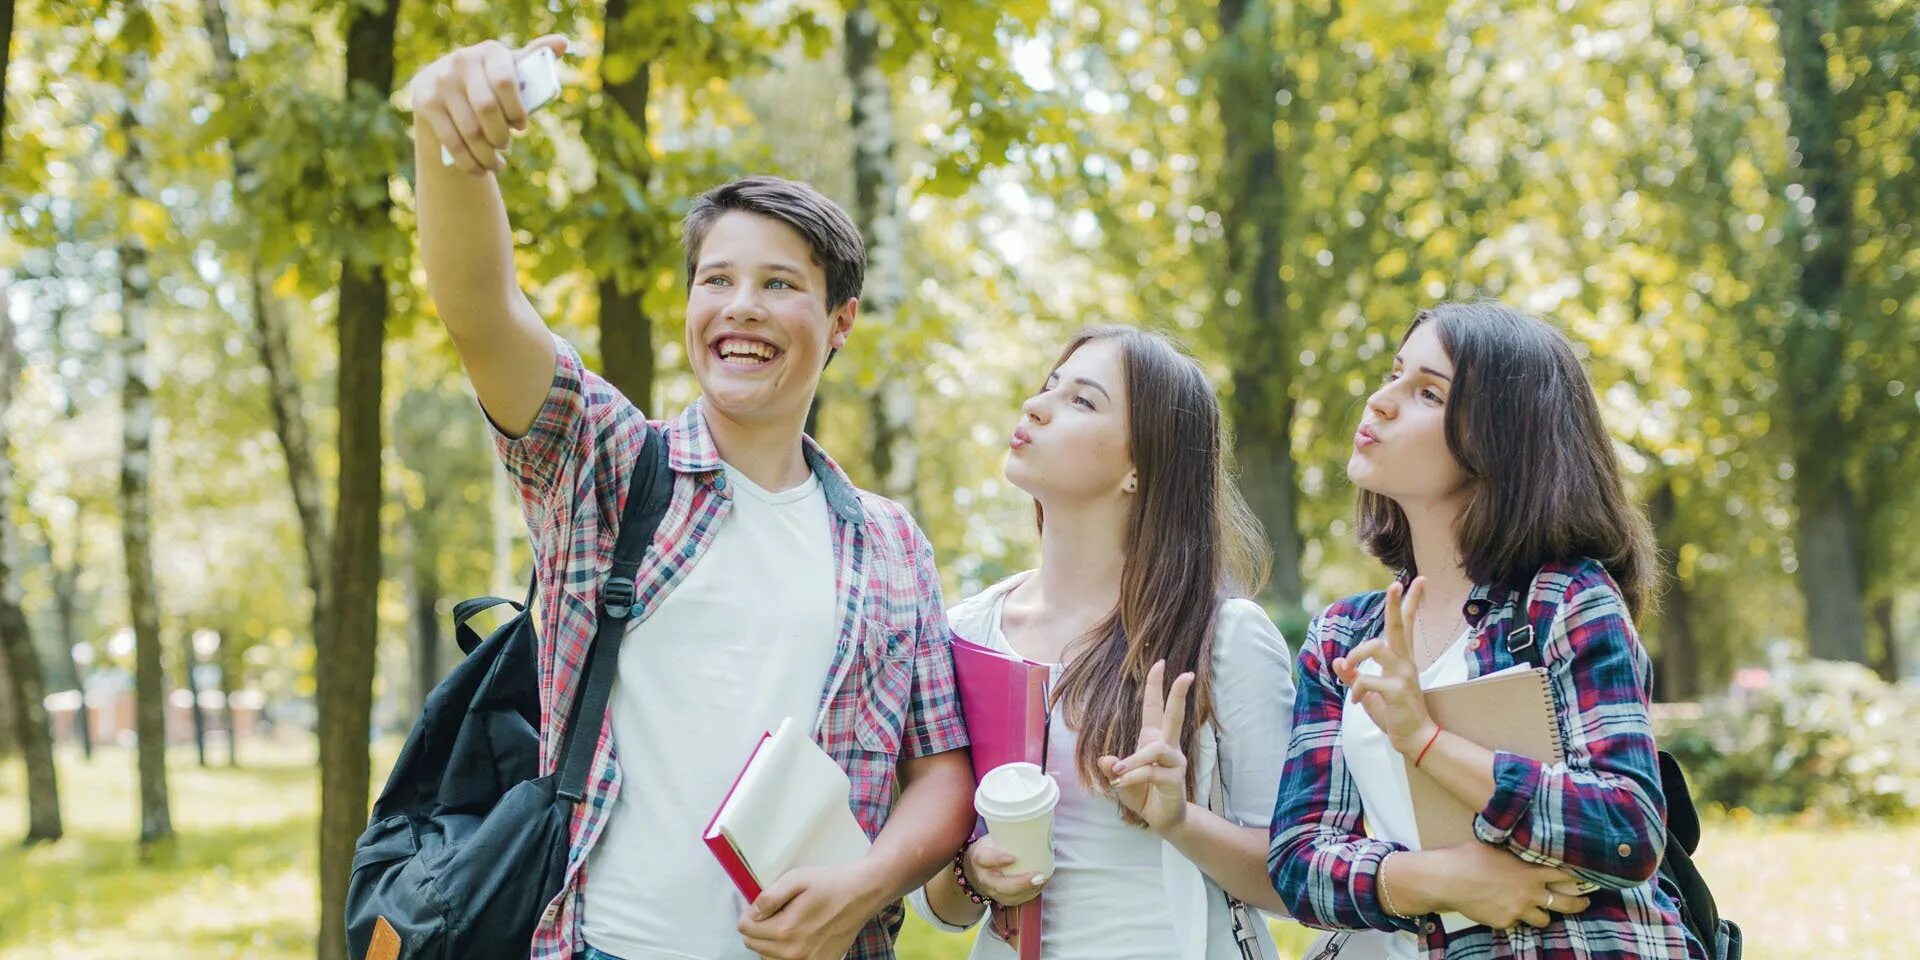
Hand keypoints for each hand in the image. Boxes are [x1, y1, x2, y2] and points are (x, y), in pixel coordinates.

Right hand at [408, 35, 567, 174]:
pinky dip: (469, 162)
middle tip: (506, 145)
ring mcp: (440, 82)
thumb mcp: (510, 68)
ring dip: (486, 155)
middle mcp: (461, 61)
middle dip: (500, 136)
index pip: (505, 82)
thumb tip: (563, 43)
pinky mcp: (425, 103)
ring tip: (496, 163)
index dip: (516, 110)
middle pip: (487, 109)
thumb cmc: (489, 81)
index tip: (522, 127)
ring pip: (470, 131)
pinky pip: (452, 142)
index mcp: (490, 52)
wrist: (443, 86)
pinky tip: (480, 169)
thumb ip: (535, 58)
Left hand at [737, 862, 879, 959]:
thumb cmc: (829, 883)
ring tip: (787, 923)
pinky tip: (798, 935)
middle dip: (758, 927)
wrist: (862, 895)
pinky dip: (785, 952)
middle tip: (776, 912)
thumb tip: (752, 913)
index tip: (763, 905)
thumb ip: (769, 898)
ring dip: (769, 942)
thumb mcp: (796, 878)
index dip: (749, 914)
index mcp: (785, 930)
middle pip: (753, 945)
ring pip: (767, 957)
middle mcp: (792, 953)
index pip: (745, 929)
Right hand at [961, 834, 1047, 906]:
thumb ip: (1007, 833)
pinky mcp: (1001, 900)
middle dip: (1021, 883)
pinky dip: (1031, 893)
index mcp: (979, 858)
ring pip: (1010, 896)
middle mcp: (984, 878)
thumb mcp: (991, 838)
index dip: (997, 859)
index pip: (984, 859)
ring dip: (1030, 890)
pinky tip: (1041, 884)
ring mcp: (992, 892)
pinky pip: (1017, 900)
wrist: (974, 871)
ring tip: (1045, 879)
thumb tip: (1037, 820)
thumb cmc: (987, 849)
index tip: (1012, 857)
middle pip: (1000, 885)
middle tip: (1038, 876)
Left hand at [1098, 659, 1193, 834]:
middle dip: (1178, 694)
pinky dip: (1134, 776)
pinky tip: (1121, 784)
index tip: (1161, 663)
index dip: (1156, 686)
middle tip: (1187, 674)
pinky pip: (1152, 771)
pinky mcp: (1175, 779)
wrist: (1161, 819)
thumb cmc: (1143, 793)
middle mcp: (1167, 746)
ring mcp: (1174, 762)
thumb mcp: (1120, 780)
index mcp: (1153, 739)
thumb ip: (1112, 769)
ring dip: (1135, 759)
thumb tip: (1106, 760)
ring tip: (1119, 773)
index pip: (1156, 708)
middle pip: (1175, 715)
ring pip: (1157, 748)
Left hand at [1334, 578, 1437, 753]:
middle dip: (1396, 604)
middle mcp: (1405, 662)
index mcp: (1400, 659)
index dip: (1410, 602)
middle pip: (1399, 626)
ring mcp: (1403, 675)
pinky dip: (1356, 689)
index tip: (1419, 580)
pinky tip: (1356, 701)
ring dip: (1356, 654)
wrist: (1414, 739)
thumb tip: (1337, 662)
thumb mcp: (1369, 693)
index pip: (1406, 625)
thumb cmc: (1394, 714)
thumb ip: (1353, 677)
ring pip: (1376, 647)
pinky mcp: (1397, 691)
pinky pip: (1368, 680)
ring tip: (1351, 668)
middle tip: (1396, 584)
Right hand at [1427, 842, 1591, 930]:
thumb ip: (1517, 854)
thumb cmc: (1469, 858)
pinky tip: (1502, 908)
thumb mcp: (1497, 848)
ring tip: (1536, 908)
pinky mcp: (1505, 922)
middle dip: (1578, 904)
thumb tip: (1524, 847)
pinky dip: (1514, 917)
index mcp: (1530, 872)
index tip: (1584, 878)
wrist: (1448, 879)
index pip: (1565, 876)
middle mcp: (1529, 893)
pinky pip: (1517, 923)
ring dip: (1542, 914)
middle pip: (1566, 903)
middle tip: (1583, 902)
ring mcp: (1518, 910)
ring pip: (1544, 919)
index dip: (1577, 877)